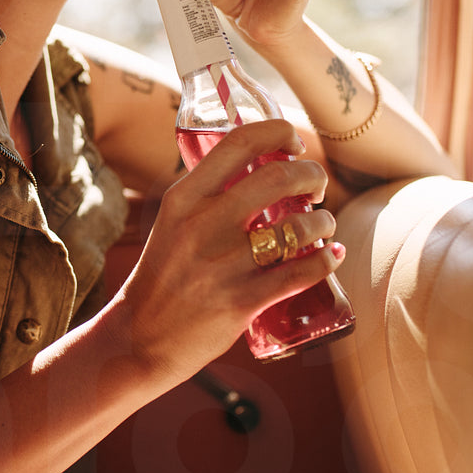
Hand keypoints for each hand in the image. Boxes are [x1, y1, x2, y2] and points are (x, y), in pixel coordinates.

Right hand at [107, 119, 339, 378]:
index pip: (239, 143)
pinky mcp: (241, 302)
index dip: (279, 133)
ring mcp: (223, 265)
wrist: (139, 338)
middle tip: (316, 188)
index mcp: (183, 198)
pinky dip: (327, 260)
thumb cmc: (163, 276)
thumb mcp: (172, 224)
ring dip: (324, 222)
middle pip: (280, 178)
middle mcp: (202, 225)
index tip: (295, 144)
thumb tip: (257, 169)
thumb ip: (206, 197)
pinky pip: (302, 273)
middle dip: (312, 175)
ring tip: (324, 226)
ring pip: (298, 228)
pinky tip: (333, 256)